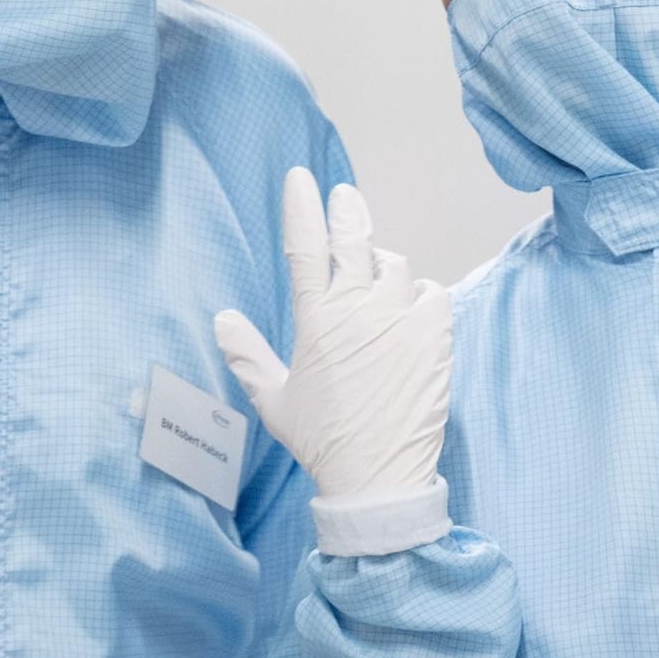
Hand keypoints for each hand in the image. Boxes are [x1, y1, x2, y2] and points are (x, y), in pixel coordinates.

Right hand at [214, 168, 451, 504]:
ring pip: (395, 267)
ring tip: (375, 283)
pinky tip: (410, 307)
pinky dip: (420, 294)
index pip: (306, 247)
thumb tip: (223, 319)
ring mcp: (401, 320)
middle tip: (344, 196)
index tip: (301, 180)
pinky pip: (432, 294)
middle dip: (347, 211)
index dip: (302, 208)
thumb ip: (247, 356)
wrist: (378, 477)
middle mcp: (359, 310)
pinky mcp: (435, 337)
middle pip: (354, 240)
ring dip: (383, 266)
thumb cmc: (322, 440)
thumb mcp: (275, 400)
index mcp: (316, 320)